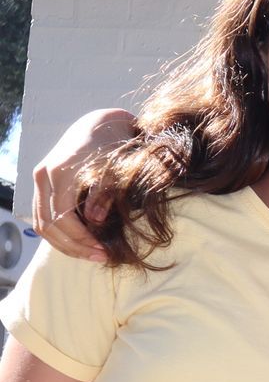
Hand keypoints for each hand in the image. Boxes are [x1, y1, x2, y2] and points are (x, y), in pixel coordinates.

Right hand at [31, 108, 134, 261]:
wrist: (99, 123)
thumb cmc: (113, 145)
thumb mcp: (115, 168)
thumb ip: (104, 193)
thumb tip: (94, 220)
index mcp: (61, 172)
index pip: (62, 218)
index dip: (82, 239)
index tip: (104, 252)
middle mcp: (44, 176)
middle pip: (48, 224)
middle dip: (74, 246)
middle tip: (100, 257)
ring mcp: (40, 178)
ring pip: (41, 222)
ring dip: (64, 243)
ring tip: (91, 253)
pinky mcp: (42, 182)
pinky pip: (43, 214)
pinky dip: (59, 232)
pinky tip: (81, 241)